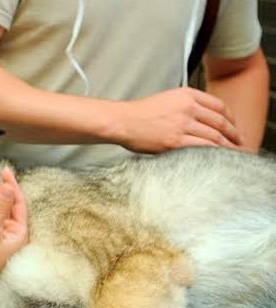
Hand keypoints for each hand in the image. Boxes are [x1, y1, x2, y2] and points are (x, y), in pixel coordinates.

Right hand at [109, 88, 242, 152]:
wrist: (122, 121)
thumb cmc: (139, 114)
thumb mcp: (166, 99)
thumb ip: (186, 105)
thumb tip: (202, 119)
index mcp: (187, 95)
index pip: (219, 106)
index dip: (232, 118)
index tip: (235, 127)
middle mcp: (188, 107)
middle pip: (221, 122)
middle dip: (234, 134)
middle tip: (240, 142)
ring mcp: (183, 124)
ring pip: (215, 136)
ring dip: (227, 146)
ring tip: (233, 153)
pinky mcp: (176, 141)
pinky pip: (203, 148)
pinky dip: (214, 154)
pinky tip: (218, 158)